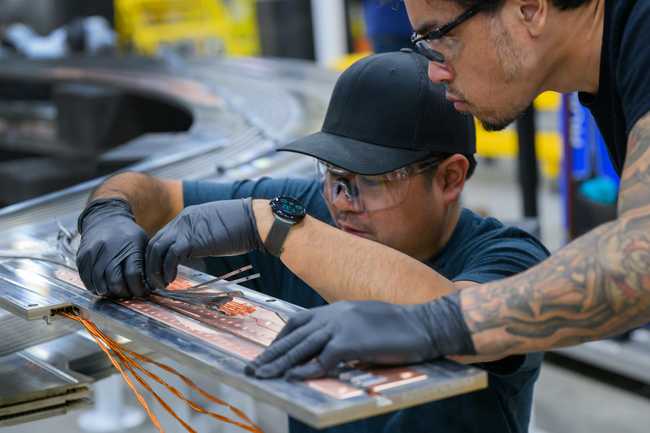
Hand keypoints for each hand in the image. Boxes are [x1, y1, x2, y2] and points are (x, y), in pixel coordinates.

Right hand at [76, 198, 150, 297]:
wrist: (104, 219)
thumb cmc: (127, 234)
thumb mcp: (142, 243)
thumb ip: (145, 262)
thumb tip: (153, 285)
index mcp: (130, 246)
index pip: (133, 275)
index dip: (138, 289)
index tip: (142, 293)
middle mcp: (110, 250)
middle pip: (115, 282)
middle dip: (124, 293)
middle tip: (128, 294)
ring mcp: (94, 254)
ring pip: (100, 284)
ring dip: (109, 292)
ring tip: (116, 292)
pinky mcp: (82, 257)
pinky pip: (87, 280)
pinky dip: (95, 287)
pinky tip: (103, 287)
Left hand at [145, 198, 262, 289]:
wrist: (253, 221)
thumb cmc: (241, 225)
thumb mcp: (214, 227)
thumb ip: (200, 235)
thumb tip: (196, 248)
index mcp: (187, 216)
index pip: (163, 235)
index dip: (158, 254)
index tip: (160, 269)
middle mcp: (181, 221)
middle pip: (154, 242)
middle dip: (151, 263)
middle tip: (155, 279)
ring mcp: (184, 229)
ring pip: (156, 249)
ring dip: (155, 269)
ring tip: (161, 283)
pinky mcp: (190, 241)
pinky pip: (170, 257)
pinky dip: (167, 270)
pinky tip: (171, 280)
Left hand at [246, 294, 474, 379]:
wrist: (423, 324)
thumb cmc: (397, 325)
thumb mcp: (363, 321)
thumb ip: (343, 329)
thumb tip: (329, 346)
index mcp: (335, 309)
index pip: (298, 321)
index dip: (281, 338)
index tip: (269, 351)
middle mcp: (334, 315)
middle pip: (294, 336)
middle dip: (272, 353)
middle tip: (253, 367)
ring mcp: (342, 327)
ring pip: (302, 347)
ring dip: (280, 362)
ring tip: (263, 375)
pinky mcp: (352, 343)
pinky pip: (323, 359)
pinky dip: (306, 369)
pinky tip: (293, 378)